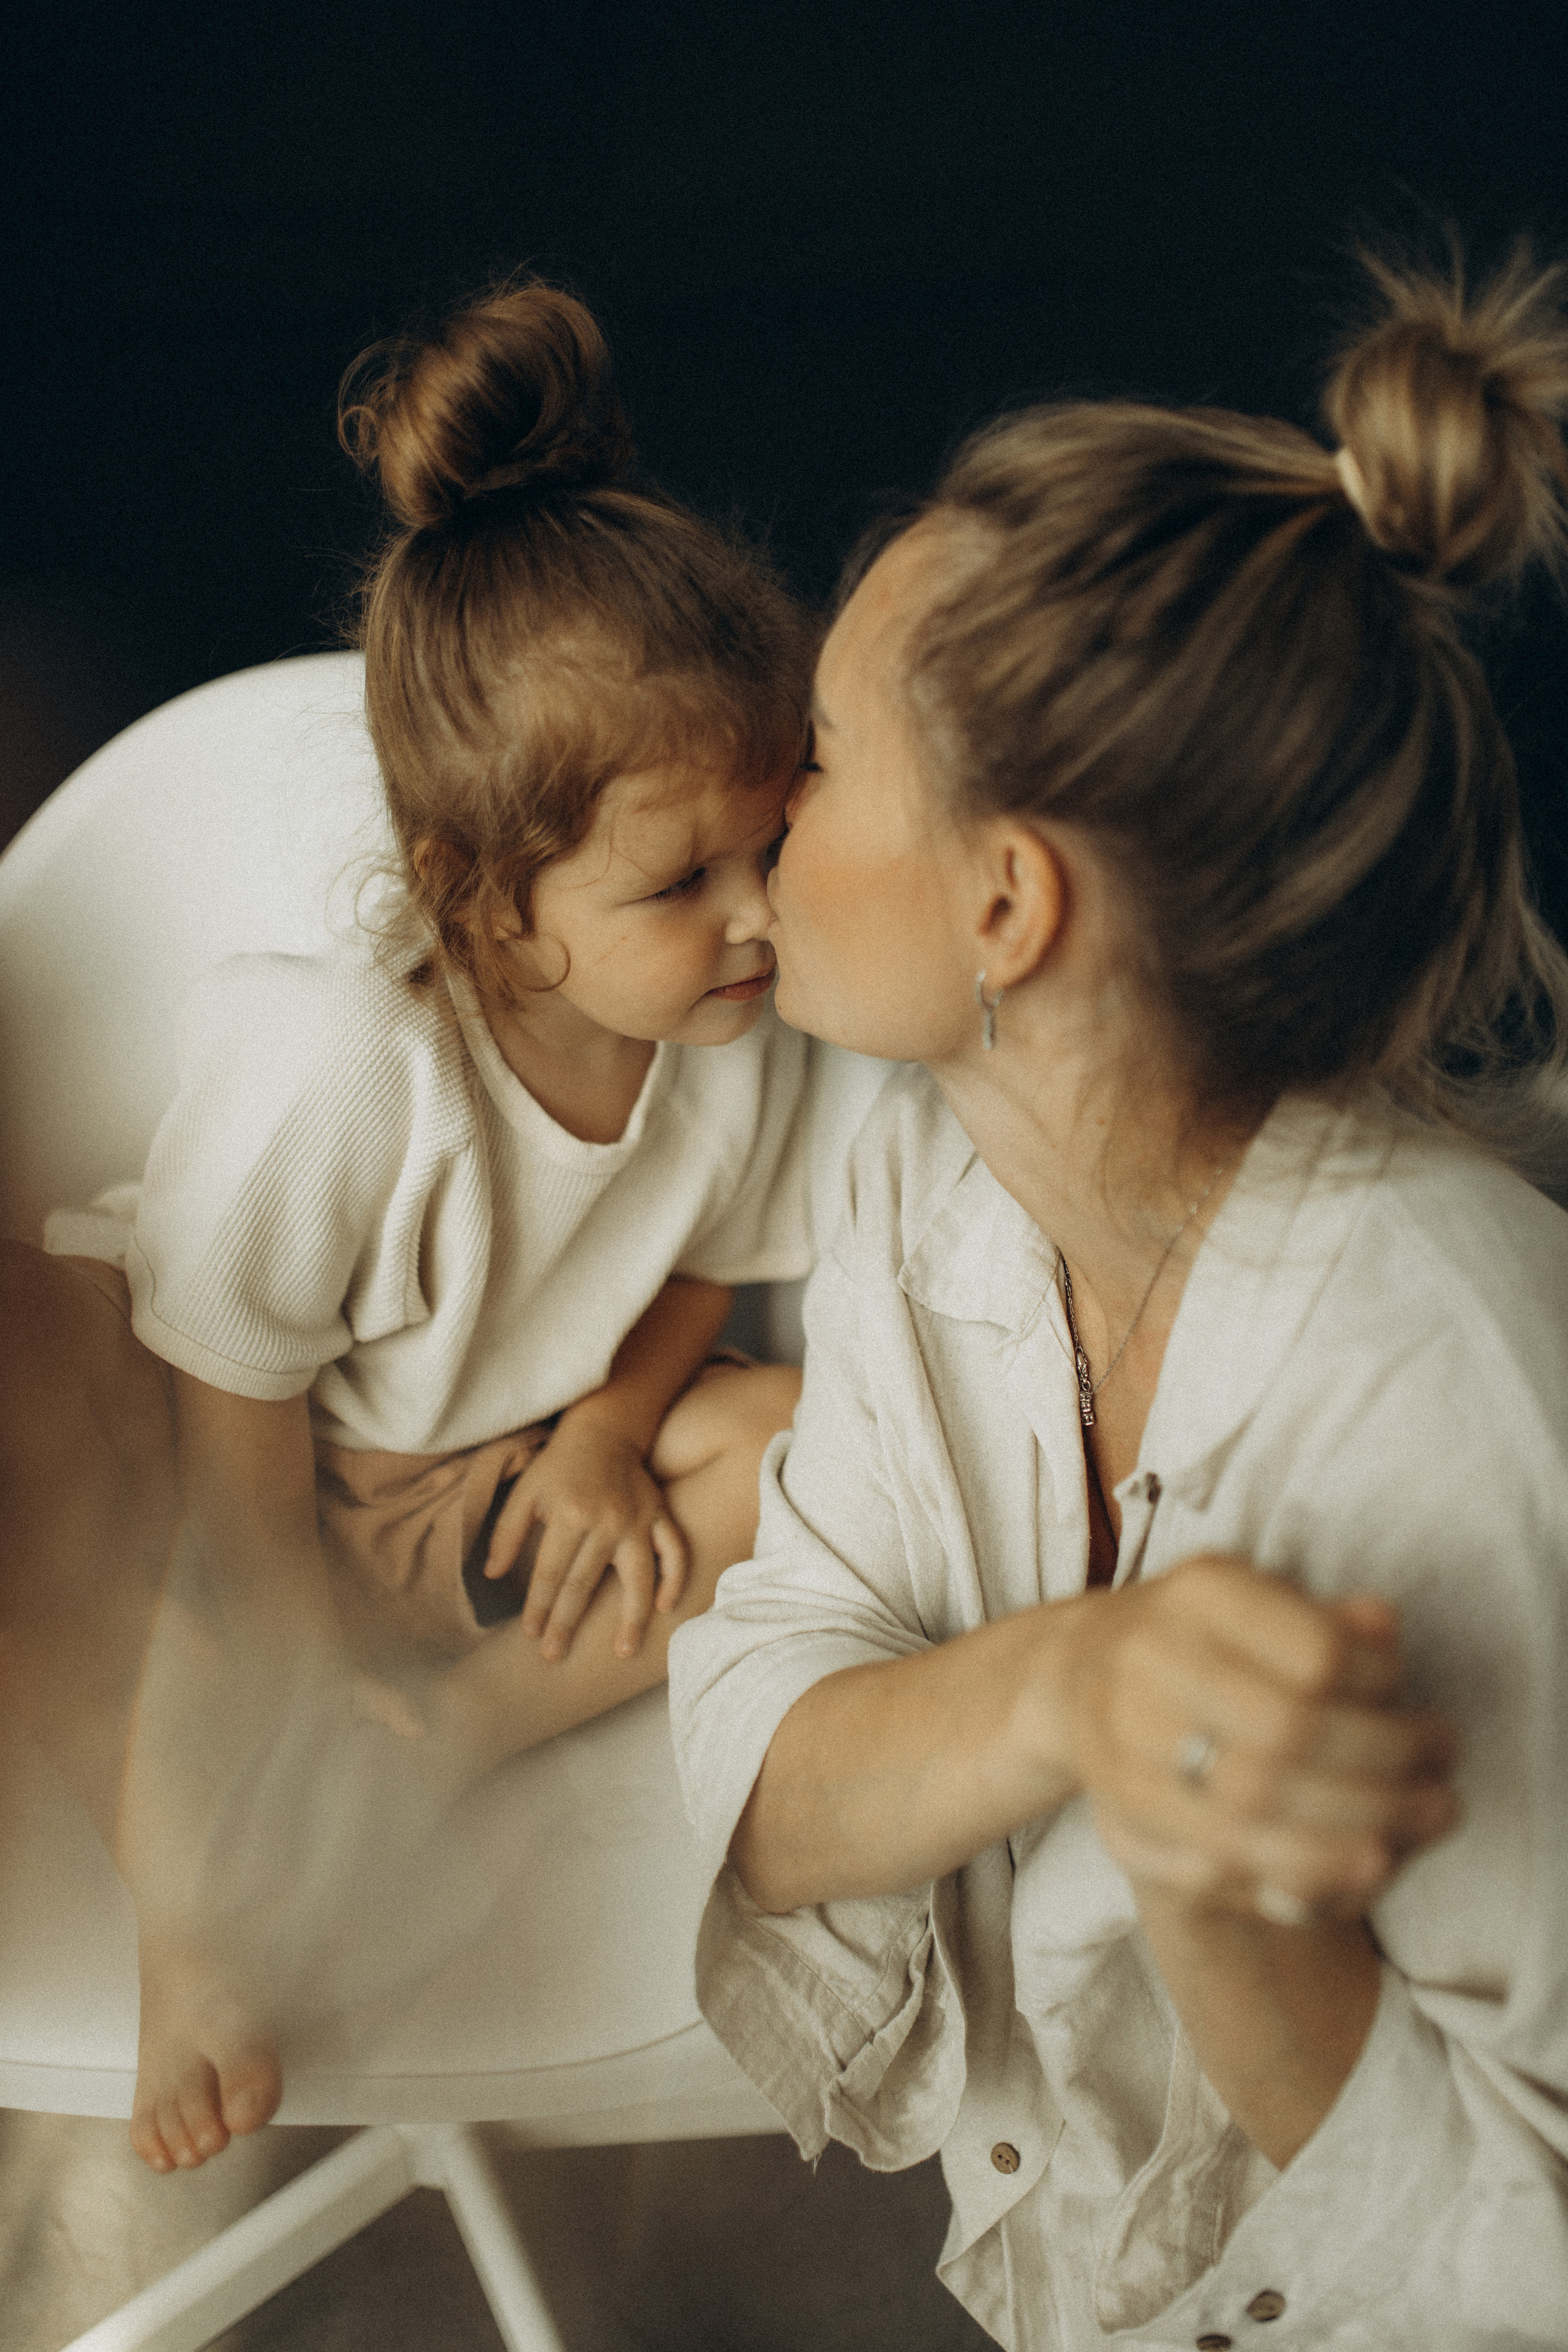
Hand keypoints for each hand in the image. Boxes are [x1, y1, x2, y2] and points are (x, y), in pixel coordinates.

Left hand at [480, 1411, 687, 1662]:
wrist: (604, 1429)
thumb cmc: (559, 1465)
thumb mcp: (525, 1491)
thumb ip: (507, 1532)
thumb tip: (490, 1574)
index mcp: (569, 1514)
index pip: (551, 1573)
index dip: (539, 1606)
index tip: (531, 1635)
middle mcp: (606, 1521)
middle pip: (585, 1583)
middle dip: (567, 1623)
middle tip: (554, 1655)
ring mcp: (638, 1520)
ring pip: (639, 1577)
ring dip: (632, 1618)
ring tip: (623, 1652)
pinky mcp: (660, 1515)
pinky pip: (674, 1551)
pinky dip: (674, 1579)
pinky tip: (665, 1608)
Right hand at [1056, 1557, 1458, 1919]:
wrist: (1076, 1676)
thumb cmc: (1200, 1639)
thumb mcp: (1259, 1603)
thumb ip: (1326, 1619)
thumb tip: (1385, 1625)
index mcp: (1199, 1594)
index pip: (1317, 1653)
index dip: (1384, 1688)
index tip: (1415, 1701)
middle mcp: (1150, 1659)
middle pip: (1290, 1733)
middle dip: (1385, 1770)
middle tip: (1443, 1784)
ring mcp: (1124, 1740)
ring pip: (1253, 1808)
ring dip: (1353, 1830)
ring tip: (1418, 1828)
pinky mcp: (1120, 1811)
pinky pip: (1219, 1862)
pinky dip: (1299, 1873)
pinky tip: (1361, 1867)